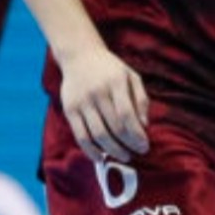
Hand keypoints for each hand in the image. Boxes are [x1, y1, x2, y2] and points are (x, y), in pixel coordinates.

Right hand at [60, 44, 149, 160]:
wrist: (79, 55)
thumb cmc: (110, 69)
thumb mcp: (131, 76)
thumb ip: (141, 99)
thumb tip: (144, 125)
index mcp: (115, 82)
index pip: (126, 114)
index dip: (137, 134)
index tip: (145, 145)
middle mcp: (97, 92)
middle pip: (114, 127)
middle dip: (128, 144)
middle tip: (138, 152)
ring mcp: (82, 102)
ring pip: (98, 134)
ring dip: (113, 150)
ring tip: (124, 156)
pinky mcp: (70, 110)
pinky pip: (80, 136)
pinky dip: (91, 151)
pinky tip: (101, 158)